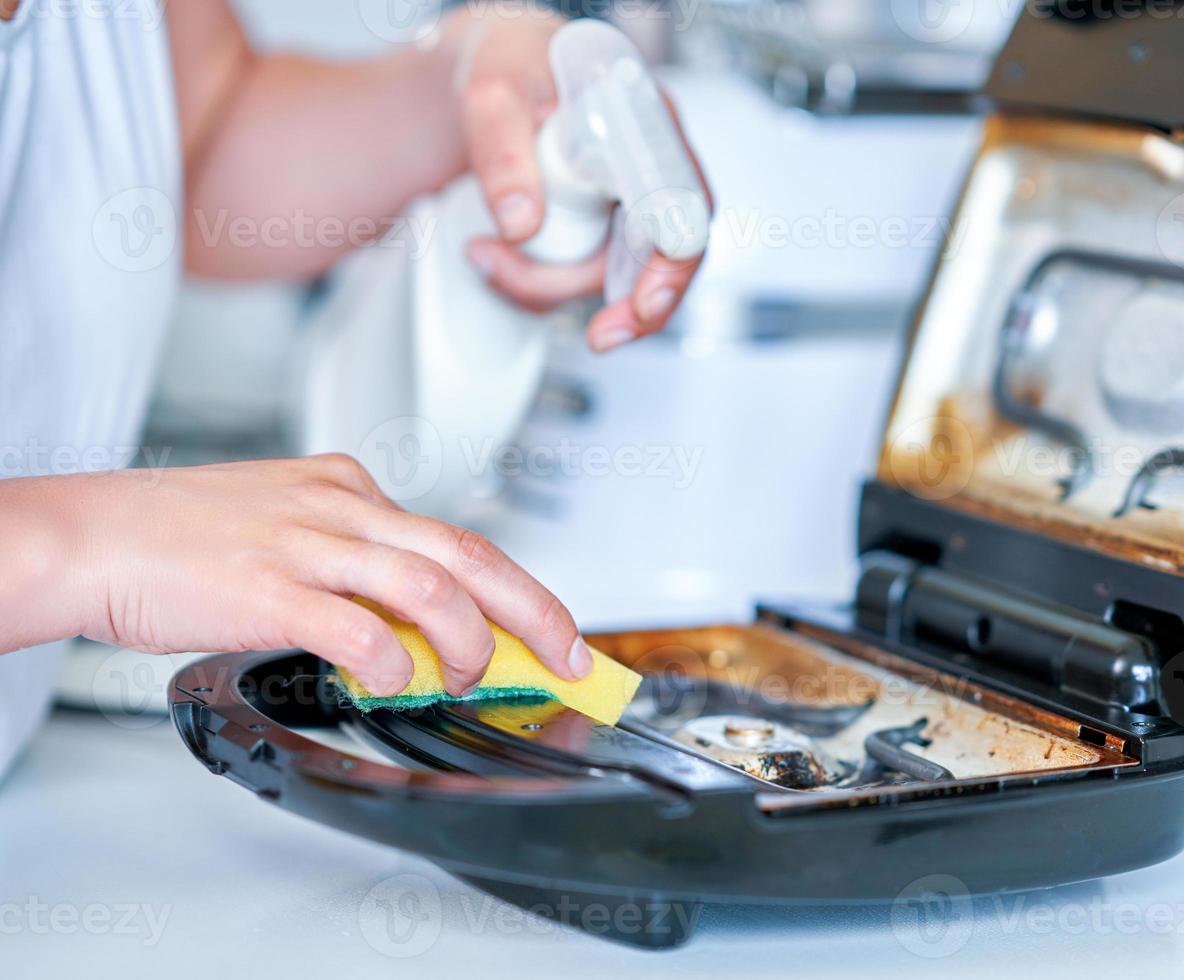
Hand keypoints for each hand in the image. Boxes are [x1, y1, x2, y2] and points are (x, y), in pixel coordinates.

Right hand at [47, 456, 590, 696]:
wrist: (92, 537)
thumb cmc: (178, 537)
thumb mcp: (286, 523)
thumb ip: (351, 560)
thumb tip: (410, 621)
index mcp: (347, 488)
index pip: (455, 536)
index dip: (514, 587)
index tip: (548, 626)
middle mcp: (339, 506)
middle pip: (466, 552)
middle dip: (533, 608)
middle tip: (571, 653)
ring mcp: (306, 544)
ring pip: (427, 582)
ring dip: (467, 637)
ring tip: (472, 674)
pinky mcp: (269, 588)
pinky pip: (356, 627)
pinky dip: (392, 660)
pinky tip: (393, 681)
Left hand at [449, 6, 711, 351]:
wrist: (498, 84)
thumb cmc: (511, 71)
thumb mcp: (493, 94)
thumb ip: (502, 150)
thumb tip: (522, 224)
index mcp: (647, 122)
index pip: (683, 202)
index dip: (673, 260)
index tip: (645, 302)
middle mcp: (651, 169)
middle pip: (669, 257)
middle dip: (636, 308)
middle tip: (601, 337)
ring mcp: (629, 208)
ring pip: (616, 278)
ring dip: (549, 285)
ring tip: (483, 255)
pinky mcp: (603, 236)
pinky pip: (584, 281)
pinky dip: (539, 285)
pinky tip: (495, 261)